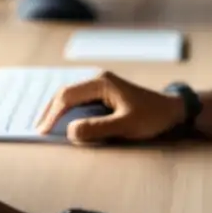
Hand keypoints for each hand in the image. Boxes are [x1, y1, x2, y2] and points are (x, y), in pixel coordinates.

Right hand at [35, 71, 185, 143]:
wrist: (173, 110)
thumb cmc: (152, 117)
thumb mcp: (126, 126)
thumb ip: (97, 129)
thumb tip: (70, 132)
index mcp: (102, 83)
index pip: (67, 96)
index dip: (53, 114)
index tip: (43, 132)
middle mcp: (99, 80)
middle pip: (65, 93)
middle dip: (50, 111)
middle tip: (38, 130)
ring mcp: (102, 86)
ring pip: (71, 96)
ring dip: (58, 110)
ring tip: (46, 127)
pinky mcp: (105, 94)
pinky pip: (80, 100)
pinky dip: (69, 111)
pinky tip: (63, 122)